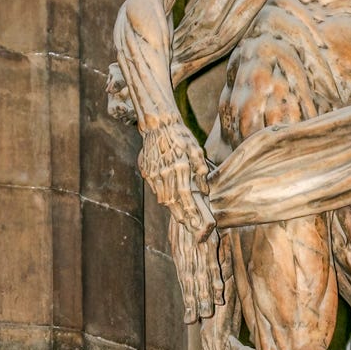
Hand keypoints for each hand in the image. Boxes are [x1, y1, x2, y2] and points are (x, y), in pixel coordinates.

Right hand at [138, 118, 216, 238]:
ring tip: (181, 216)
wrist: (158, 124)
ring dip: (172, 209)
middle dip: (181, 216)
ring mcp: (153, 173)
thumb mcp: (196, 150)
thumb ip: (201, 170)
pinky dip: (163, 196)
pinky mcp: (146, 171)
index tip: (196, 224)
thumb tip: (204, 189)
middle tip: (188, 225)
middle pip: (172, 202)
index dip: (190, 212)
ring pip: (162, 198)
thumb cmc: (181, 136)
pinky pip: (156, 188)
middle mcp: (165, 173)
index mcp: (180, 167)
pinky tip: (169, 199)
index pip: (185, 196)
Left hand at [168, 216, 225, 323]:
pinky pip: (211, 265)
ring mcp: (197, 249)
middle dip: (194, 302)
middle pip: (191, 283)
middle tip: (194, 320)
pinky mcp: (207, 242)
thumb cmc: (183, 211)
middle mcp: (186, 254)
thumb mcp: (178, 231)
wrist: (182, 191)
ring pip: (201, 278)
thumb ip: (183, 248)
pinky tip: (218, 295)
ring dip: (204, 297)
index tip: (189, 318)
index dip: (188, 298)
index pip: (184, 280)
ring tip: (207, 313)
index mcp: (180, 252)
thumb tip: (186, 264)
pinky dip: (215, 281)